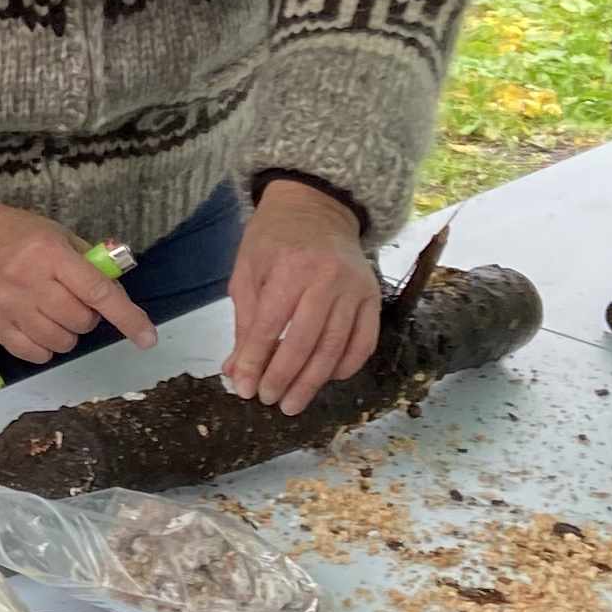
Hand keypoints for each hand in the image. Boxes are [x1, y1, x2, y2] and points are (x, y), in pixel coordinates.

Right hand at [0, 201, 153, 366]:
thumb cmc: (16, 234)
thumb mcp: (55, 234)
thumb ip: (87, 262)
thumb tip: (115, 291)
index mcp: (51, 254)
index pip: (98, 292)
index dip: (127, 317)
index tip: (147, 338)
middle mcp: (30, 282)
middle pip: (80, 321)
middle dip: (87, 317)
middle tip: (74, 302)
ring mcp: (9, 306)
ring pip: (60, 342)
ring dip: (67, 334)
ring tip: (54, 316)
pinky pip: (34, 353)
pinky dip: (45, 347)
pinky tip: (39, 330)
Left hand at [223, 179, 381, 415]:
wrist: (318, 208)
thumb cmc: (275, 238)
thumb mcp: (248, 270)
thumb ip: (244, 321)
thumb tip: (237, 371)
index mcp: (289, 267)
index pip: (269, 326)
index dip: (255, 362)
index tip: (243, 389)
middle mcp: (327, 278)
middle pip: (305, 342)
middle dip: (283, 378)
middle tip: (268, 401)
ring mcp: (355, 288)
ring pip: (335, 347)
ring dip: (313, 382)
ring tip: (292, 403)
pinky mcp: (374, 297)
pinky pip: (364, 342)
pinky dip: (346, 366)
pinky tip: (326, 379)